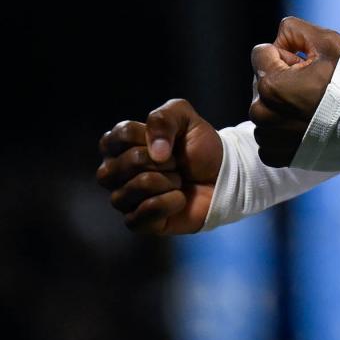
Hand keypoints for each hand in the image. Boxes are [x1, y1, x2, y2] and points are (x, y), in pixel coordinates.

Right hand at [96, 99, 221, 234]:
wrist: (223, 176)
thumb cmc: (199, 147)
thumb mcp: (185, 118)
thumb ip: (163, 118)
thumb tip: (155, 153)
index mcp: (120, 145)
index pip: (117, 137)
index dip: (146, 137)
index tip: (168, 141)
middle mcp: (115, 172)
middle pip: (123, 165)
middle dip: (160, 162)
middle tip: (176, 163)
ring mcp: (124, 198)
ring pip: (131, 190)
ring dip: (166, 182)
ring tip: (178, 181)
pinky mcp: (137, 221)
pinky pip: (141, 215)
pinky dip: (168, 203)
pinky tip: (179, 199)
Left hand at [249, 16, 339, 167]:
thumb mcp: (329, 42)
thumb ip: (295, 29)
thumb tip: (278, 37)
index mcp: (269, 83)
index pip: (261, 53)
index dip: (285, 55)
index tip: (306, 66)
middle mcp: (261, 112)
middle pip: (262, 82)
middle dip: (282, 81)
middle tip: (312, 88)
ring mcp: (266, 137)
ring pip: (265, 109)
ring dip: (282, 106)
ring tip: (311, 108)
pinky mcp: (273, 155)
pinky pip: (269, 135)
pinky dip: (284, 130)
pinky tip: (307, 127)